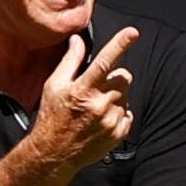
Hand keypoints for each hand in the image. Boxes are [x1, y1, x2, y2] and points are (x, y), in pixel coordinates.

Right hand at [30, 28, 137, 171]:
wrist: (55, 152)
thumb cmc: (52, 117)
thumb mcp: (54, 86)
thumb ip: (70, 61)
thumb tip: (78, 40)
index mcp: (82, 90)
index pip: (104, 62)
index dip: (120, 45)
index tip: (132, 33)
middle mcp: (100, 104)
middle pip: (123, 77)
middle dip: (113, 77)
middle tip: (96, 88)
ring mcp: (112, 120)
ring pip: (126, 95)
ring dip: (115, 96)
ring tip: (95, 107)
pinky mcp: (120, 132)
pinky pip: (129, 112)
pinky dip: (119, 113)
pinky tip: (101, 119)